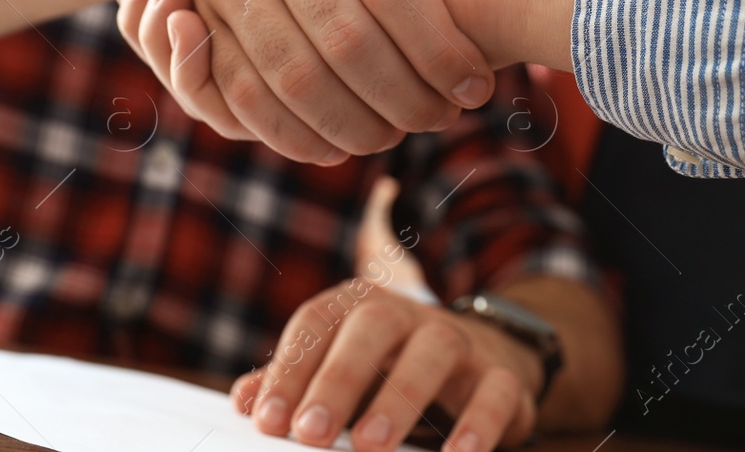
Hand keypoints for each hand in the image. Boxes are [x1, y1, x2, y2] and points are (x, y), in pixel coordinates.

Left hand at [229, 281, 543, 451]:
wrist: (482, 355)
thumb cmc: (390, 367)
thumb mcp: (341, 368)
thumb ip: (295, 383)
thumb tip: (243, 400)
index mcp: (359, 307)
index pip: (318, 323)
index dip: (289, 369)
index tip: (266, 420)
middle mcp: (409, 316)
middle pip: (372, 327)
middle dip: (338, 378)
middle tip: (308, 433)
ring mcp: (459, 342)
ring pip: (435, 350)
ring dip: (400, 397)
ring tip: (370, 444)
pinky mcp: (501, 377)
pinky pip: (496, 390)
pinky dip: (480, 422)